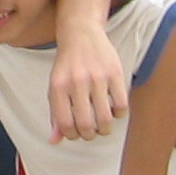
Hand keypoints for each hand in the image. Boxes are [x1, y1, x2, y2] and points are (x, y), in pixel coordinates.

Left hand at [47, 18, 128, 139]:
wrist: (80, 33)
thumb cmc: (66, 65)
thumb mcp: (55, 86)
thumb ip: (55, 114)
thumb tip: (54, 141)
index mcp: (58, 86)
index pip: (65, 124)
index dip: (71, 135)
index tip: (76, 133)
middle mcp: (77, 82)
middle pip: (86, 125)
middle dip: (89, 135)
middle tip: (90, 132)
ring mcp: (97, 77)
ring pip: (105, 119)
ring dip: (104, 129)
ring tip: (102, 125)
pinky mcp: (115, 73)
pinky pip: (121, 105)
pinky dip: (118, 115)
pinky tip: (113, 110)